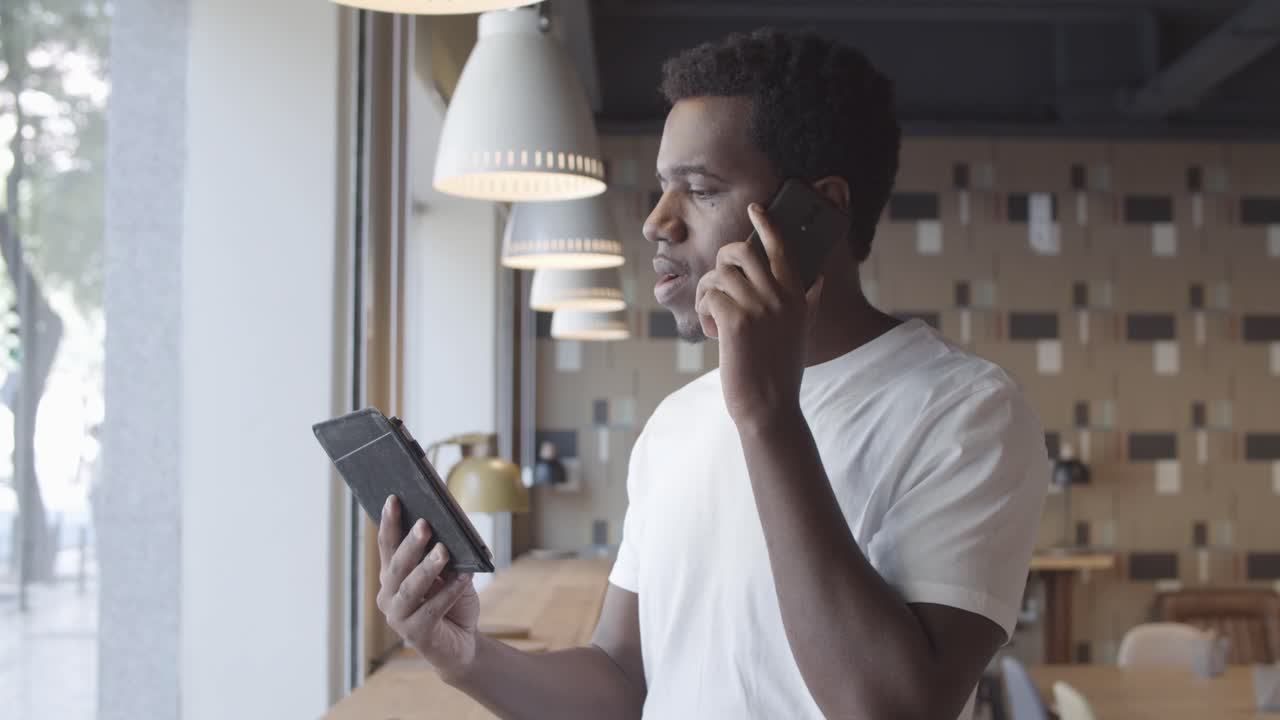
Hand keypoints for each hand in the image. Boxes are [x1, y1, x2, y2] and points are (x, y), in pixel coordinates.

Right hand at [377, 495, 479, 680]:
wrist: (462, 643)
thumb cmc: (453, 602)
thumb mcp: (449, 573)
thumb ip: (444, 554)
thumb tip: (448, 527)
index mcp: (391, 576)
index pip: (387, 545)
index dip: (390, 522)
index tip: (394, 498)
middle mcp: (388, 595)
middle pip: (396, 566)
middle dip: (410, 544)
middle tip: (425, 524)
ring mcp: (398, 617)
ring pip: (410, 588)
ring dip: (428, 568)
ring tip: (444, 550)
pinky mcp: (415, 635)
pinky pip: (433, 609)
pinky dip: (450, 591)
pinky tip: (465, 577)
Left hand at [695, 202, 823, 429]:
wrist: (769, 406)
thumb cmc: (780, 369)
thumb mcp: (802, 331)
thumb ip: (809, 302)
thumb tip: (819, 278)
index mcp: (798, 295)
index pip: (782, 248)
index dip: (767, 224)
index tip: (756, 208)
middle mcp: (780, 297)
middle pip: (741, 252)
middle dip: (722, 262)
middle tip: (720, 282)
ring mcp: (758, 308)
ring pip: (719, 275)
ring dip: (709, 293)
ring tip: (715, 316)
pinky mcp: (735, 321)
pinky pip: (709, 296)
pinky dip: (704, 311)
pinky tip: (713, 330)